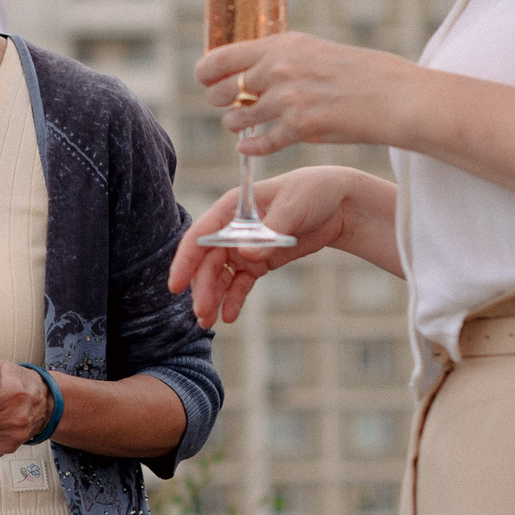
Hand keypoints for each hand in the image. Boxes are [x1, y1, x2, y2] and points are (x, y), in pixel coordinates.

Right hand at [170, 166, 380, 327]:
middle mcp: (232, 228)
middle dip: (202, 288)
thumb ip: (269, 231)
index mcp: (232, 208)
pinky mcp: (259, 262)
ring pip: (219, 276)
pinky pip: (240, 284)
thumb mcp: (293, 207)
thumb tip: (246, 255)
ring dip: (212, 297)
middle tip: (201, 314)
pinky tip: (228, 316)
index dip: (185, 260)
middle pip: (207, 262)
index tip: (176, 285)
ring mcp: (244, 247)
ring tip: (208, 322)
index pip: (201, 235)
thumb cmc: (312, 192)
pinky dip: (232, 299)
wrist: (338, 203)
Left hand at [196, 32, 420, 157]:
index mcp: (283, 44)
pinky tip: (248, 146)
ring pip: (237, 120)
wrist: (399, 97)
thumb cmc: (366, 73)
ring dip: (236, 125)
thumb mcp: (318, 51)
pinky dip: (250, 147)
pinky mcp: (300, 128)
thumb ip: (285, 58)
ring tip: (244, 125)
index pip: (220, 57)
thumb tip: (255, 68)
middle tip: (228, 105)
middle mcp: (280, 68)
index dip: (206, 72)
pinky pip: (260, 143)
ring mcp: (288, 99)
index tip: (206, 80)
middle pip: (221, 91)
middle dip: (220, 101)